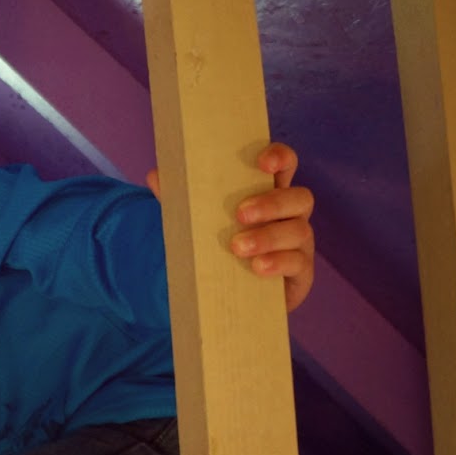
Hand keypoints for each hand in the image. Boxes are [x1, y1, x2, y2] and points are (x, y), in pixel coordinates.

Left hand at [144, 141, 315, 311]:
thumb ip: (179, 201)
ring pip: (300, 231)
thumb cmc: (216, 250)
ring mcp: (299, 245)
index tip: (262, 162)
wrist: (224, 297)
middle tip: (239, 214)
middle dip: (272, 203)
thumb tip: (155, 176)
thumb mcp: (197, 224)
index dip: (280, 157)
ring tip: (237, 248)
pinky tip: (258, 267)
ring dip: (269, 237)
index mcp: (268, 194)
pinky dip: (279, 263)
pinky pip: (299, 264)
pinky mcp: (301, 274)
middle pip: (301, 198)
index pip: (285, 166)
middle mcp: (291, 216)